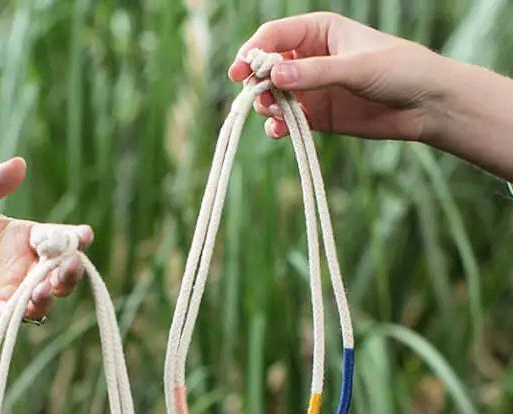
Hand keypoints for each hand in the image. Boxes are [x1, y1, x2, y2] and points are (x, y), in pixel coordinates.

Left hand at [0, 158, 92, 333]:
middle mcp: (28, 269)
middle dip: (72, 270)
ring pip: (45, 299)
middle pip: (63, 273)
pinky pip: (13, 316)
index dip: (77, 238)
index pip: (61, 239)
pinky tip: (19, 305)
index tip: (84, 235)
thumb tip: (19, 163)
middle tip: (71, 263)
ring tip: (45, 286)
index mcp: (27, 241)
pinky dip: (20, 313)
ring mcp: (14, 294)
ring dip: (51, 294)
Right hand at [228, 12, 445, 142]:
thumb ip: (315, 73)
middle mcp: (310, 58)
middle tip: (257, 98)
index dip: (253, 51)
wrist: (425, 105)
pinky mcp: (316, 115)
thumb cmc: (399, 70)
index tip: (239, 72)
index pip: (274, 36)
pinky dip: (278, 126)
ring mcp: (312, 88)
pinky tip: (280, 131)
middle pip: (267, 67)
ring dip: (266, 106)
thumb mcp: (356, 67)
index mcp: (319, 31)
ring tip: (275, 114)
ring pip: (273, 95)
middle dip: (256, 83)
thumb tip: (274, 76)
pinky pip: (287, 120)